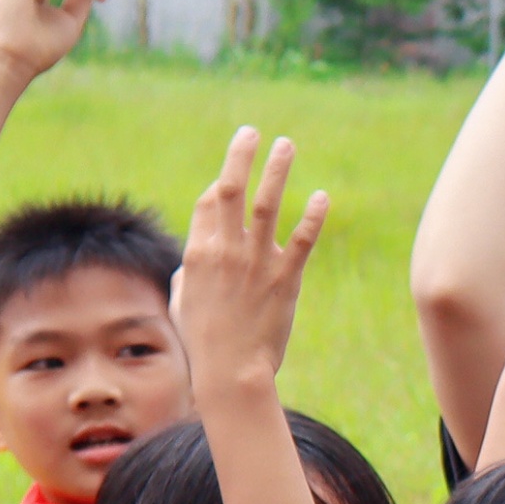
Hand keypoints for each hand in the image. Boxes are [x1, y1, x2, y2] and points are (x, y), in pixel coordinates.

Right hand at [176, 128, 325, 392]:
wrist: (231, 371)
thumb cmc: (203, 340)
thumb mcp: (182, 300)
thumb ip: (188, 270)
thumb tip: (193, 258)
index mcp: (198, 252)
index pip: (209, 203)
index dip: (219, 184)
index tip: (228, 177)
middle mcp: (226, 250)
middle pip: (231, 190)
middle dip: (240, 156)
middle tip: (252, 131)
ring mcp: (257, 262)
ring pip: (268, 204)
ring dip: (277, 170)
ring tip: (286, 144)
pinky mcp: (287, 278)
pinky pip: (303, 240)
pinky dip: (313, 216)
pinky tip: (322, 196)